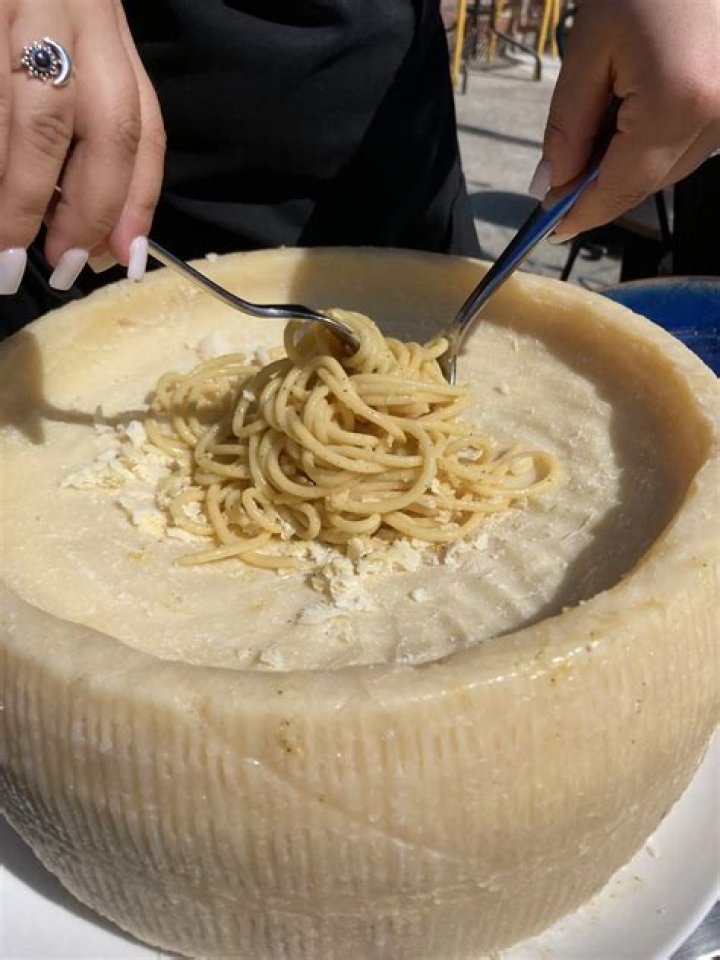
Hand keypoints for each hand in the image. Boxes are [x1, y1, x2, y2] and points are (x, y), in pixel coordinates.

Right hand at [0, 0, 164, 293]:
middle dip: (84, 211)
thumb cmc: (18, 7)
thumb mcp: (68, 46)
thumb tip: (104, 236)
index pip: (142, 126)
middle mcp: (73, 12)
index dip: (137, 202)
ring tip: (4, 252)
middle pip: (103, 128)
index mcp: (105, 27)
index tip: (121, 259)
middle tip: (59, 267)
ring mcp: (16, 5)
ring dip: (20, 199)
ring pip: (34, 121)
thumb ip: (89, 128)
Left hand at [529, 0, 719, 241]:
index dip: (583, 213)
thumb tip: (551, 184)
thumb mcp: (588, 48)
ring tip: (596, 127)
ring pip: (671, 166)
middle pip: (648, 182)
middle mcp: (717, 115)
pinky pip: (691, 140)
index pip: (622, 186)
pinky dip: (654, 142)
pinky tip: (628, 113)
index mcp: (678, 104)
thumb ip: (566, 128)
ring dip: (628, 164)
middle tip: (559, 176)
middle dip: (600, 188)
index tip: (551, 228)